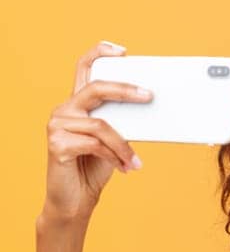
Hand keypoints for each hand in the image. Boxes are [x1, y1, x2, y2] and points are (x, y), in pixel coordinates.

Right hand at [42, 41, 149, 222]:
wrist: (76, 200)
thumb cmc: (97, 166)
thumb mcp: (115, 139)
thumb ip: (124, 121)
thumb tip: (152, 106)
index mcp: (78, 103)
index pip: (84, 68)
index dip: (100, 54)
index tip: (122, 51)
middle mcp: (64, 110)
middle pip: (96, 88)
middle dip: (126, 90)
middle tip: (150, 95)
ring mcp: (57, 126)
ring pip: (101, 125)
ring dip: (124, 146)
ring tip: (136, 162)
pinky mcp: (56, 145)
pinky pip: (95, 144)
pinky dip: (115, 156)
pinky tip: (125, 167)